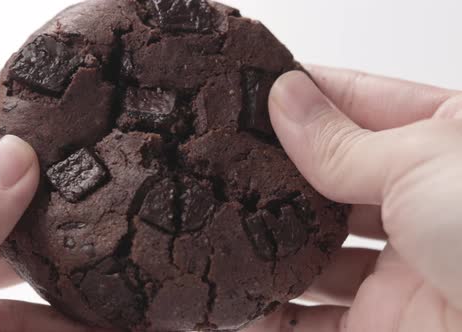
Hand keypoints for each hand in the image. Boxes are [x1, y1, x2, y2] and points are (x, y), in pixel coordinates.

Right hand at [245, 67, 461, 330]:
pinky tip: (238, 298)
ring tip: (218, 223)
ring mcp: (400, 269)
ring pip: (314, 251)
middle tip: (222, 156)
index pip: (361, 101)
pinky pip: (310, 320)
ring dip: (268, 243)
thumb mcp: (423, 164)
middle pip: (328, 178)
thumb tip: (286, 99)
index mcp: (447, 145)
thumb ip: (342, 141)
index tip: (252, 88)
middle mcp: (422, 205)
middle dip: (277, 169)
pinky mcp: (381, 325)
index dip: (307, 92)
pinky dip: (270, 314)